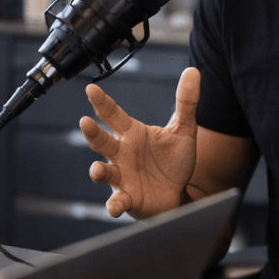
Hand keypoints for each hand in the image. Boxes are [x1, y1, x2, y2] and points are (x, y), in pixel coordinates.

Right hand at [81, 67, 199, 219]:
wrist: (179, 194)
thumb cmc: (173, 161)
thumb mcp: (183, 130)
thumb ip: (186, 102)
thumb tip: (194, 71)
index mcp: (131, 134)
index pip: (113, 115)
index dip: (102, 103)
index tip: (91, 90)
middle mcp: (121, 154)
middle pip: (102, 142)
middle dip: (92, 133)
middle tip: (85, 122)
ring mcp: (121, 177)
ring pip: (104, 172)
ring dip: (99, 172)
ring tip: (97, 170)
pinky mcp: (127, 198)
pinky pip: (117, 201)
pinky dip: (114, 205)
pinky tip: (113, 207)